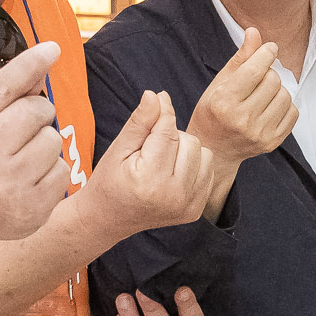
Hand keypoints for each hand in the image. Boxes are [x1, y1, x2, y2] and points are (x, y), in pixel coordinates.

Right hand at [0, 40, 68, 242]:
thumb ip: (1, 95)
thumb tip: (41, 64)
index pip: (2, 88)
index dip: (30, 64)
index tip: (52, 49)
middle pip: (36, 110)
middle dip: (37, 112)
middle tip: (21, 129)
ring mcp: (7, 187)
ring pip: (52, 140)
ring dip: (44, 143)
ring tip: (22, 158)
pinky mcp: (30, 209)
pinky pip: (61, 171)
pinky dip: (50, 171)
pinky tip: (29, 180)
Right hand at [85, 90, 213, 238]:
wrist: (108, 219)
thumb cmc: (110, 180)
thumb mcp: (118, 148)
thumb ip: (140, 122)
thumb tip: (156, 95)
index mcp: (150, 181)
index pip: (168, 132)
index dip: (162, 112)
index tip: (155, 100)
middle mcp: (173, 196)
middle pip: (190, 142)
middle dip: (171, 137)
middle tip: (149, 150)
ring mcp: (187, 206)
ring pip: (204, 154)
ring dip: (185, 150)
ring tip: (162, 160)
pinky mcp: (196, 210)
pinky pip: (208, 171)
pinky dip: (193, 165)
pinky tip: (172, 173)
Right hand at [188, 28, 296, 161]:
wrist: (214, 149)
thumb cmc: (213, 112)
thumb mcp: (219, 83)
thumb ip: (240, 58)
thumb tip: (254, 32)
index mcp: (224, 102)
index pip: (255, 70)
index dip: (266, 54)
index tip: (270, 49)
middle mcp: (242, 119)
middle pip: (273, 81)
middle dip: (268, 73)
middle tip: (258, 79)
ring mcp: (259, 133)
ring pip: (285, 95)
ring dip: (277, 89)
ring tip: (263, 94)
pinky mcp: (272, 142)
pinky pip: (293, 112)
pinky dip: (285, 105)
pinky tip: (271, 106)